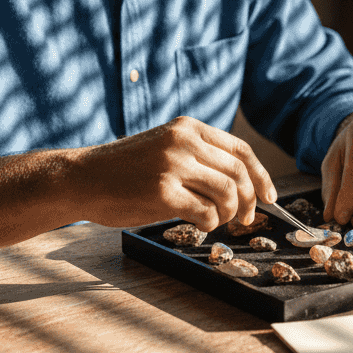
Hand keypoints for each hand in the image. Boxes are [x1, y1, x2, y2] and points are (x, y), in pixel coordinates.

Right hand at [74, 116, 275, 231]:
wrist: (82, 178)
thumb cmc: (123, 170)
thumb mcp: (164, 147)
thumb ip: (197, 158)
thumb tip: (240, 187)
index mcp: (188, 127)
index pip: (241, 151)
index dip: (261, 176)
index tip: (269, 197)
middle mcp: (183, 141)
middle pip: (238, 173)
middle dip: (250, 200)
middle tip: (247, 219)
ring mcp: (173, 166)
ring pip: (227, 193)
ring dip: (230, 214)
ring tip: (218, 221)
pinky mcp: (162, 192)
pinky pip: (205, 212)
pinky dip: (210, 223)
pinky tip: (200, 224)